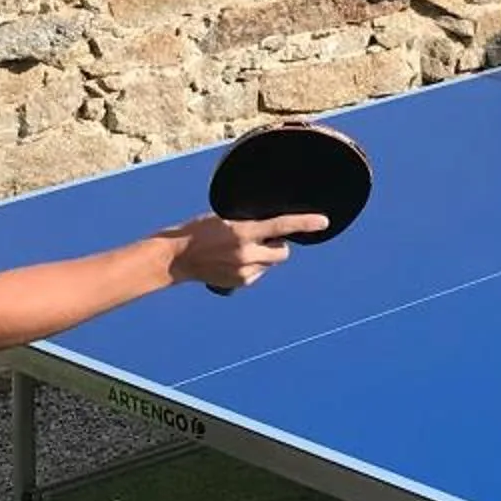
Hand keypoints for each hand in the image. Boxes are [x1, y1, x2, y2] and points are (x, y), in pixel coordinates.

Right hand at [166, 211, 327, 291]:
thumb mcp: (223, 217)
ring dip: (263, 256)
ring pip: (270, 263)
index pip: (280, 226)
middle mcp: (246, 252)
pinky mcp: (241, 282)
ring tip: (238, 251)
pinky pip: (258, 273)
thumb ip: (248, 223)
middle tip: (262, 240)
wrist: (177, 257)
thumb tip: (269, 227)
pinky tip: (232, 262)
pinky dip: (253, 267)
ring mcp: (244, 270)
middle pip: (283, 252)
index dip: (304, 223)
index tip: (323, 221)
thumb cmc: (198, 231)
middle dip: (278, 246)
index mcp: (242, 231)